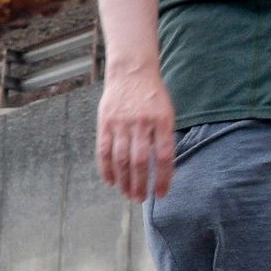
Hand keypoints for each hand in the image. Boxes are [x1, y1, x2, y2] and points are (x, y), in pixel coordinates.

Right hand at [96, 64, 176, 201]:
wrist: (131, 71)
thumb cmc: (152, 96)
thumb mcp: (166, 113)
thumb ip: (163, 138)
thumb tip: (162, 171)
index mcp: (162, 120)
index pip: (164, 156)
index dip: (163, 178)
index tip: (161, 194)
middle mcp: (142, 122)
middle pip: (141, 160)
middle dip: (141, 184)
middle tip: (140, 199)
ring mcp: (122, 122)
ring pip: (121, 159)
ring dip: (124, 180)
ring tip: (127, 194)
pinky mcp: (106, 122)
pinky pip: (104, 150)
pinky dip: (106, 169)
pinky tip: (111, 182)